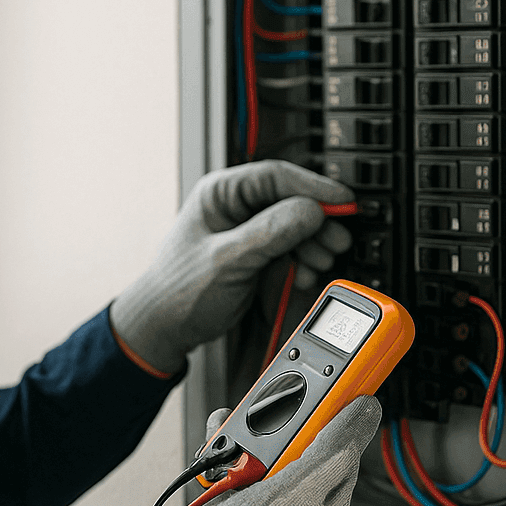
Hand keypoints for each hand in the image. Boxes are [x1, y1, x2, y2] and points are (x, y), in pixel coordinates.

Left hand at [110, 161, 352, 373]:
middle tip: (337, 239)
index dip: (313, 187)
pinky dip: (302, 260)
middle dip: (317, 221)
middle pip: (291, 201)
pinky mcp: (256, 254)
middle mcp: (235, 206)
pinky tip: (304, 273)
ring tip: (321, 260)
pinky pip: (289, 248)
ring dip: (312, 243)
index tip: (342, 201)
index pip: (276, 176)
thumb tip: (310, 210)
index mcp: (220, 193)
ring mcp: (247, 230)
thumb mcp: (227, 260)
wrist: (163, 329)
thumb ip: (269, 233)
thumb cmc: (177, 292)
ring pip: (295, 226)